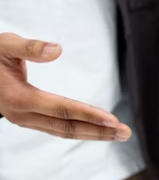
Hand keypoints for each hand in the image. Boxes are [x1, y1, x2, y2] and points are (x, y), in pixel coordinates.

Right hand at [0, 33, 130, 140]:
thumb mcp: (5, 45)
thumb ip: (29, 48)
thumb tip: (57, 50)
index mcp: (18, 98)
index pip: (61, 109)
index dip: (88, 115)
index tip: (112, 119)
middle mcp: (22, 114)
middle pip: (66, 127)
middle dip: (98, 131)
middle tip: (126, 132)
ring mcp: (24, 119)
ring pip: (63, 131)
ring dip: (93, 134)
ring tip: (119, 134)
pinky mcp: (28, 119)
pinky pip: (57, 128)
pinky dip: (80, 130)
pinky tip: (97, 130)